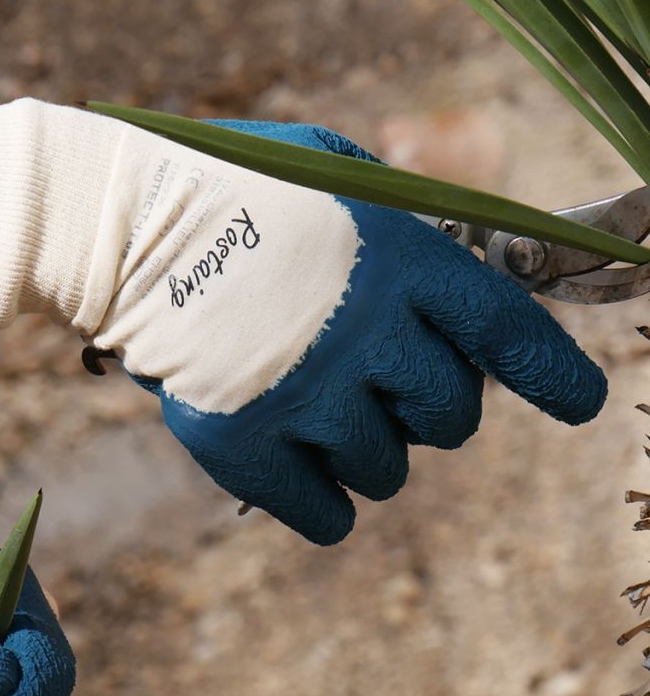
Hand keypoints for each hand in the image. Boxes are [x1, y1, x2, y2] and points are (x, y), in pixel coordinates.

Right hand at [0, 101, 604, 542]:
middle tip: (381, 384)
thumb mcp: (330, 175)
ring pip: (389, 473)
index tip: (579, 404)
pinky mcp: (247, 449)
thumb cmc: (225, 189)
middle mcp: (366, 337)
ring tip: (315, 406)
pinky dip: (321, 503)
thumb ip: (402, 230)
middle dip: (432, 409)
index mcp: (398, 261)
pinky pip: (326, 519)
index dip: (553, 375)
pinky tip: (295, 465)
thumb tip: (450, 287)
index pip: (506, 332)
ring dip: (367, 448)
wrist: (116, 227)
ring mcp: (306, 400)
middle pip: (453, 420)